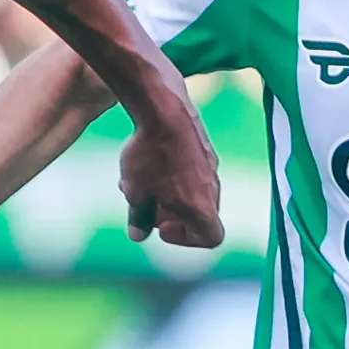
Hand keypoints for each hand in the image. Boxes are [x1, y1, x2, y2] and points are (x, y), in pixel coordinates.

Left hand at [119, 90, 226, 249]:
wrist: (163, 109)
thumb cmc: (151, 156)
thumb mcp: (136, 194)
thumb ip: (139, 218)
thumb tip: (138, 234)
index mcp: (202, 206)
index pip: (212, 237)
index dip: (186, 239)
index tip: (162, 227)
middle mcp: (212, 187)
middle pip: (198, 214)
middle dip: (170, 215)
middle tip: (144, 208)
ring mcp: (209, 165)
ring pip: (190, 190)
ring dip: (165, 194)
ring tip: (135, 184)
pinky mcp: (201, 146)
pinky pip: (189, 170)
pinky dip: (169, 174)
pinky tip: (142, 162)